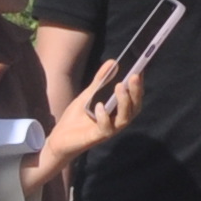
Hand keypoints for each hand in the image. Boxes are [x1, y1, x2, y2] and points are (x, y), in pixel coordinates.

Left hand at [25, 57, 141, 189]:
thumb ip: (100, 80)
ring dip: (124, 102)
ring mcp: (108, 131)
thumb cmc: (76, 118)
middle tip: (134, 76)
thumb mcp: (88, 95)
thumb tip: (113, 62)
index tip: (141, 69)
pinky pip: (106, 129)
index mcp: (118, 111)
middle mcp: (117, 121)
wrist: (59, 138)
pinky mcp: (96, 138)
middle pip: (134, 108)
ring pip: (124, 119)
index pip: (134, 98)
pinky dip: (104, 117)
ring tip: (120, 86)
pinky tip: (99, 106)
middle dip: (136, 92)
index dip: (139, 86)